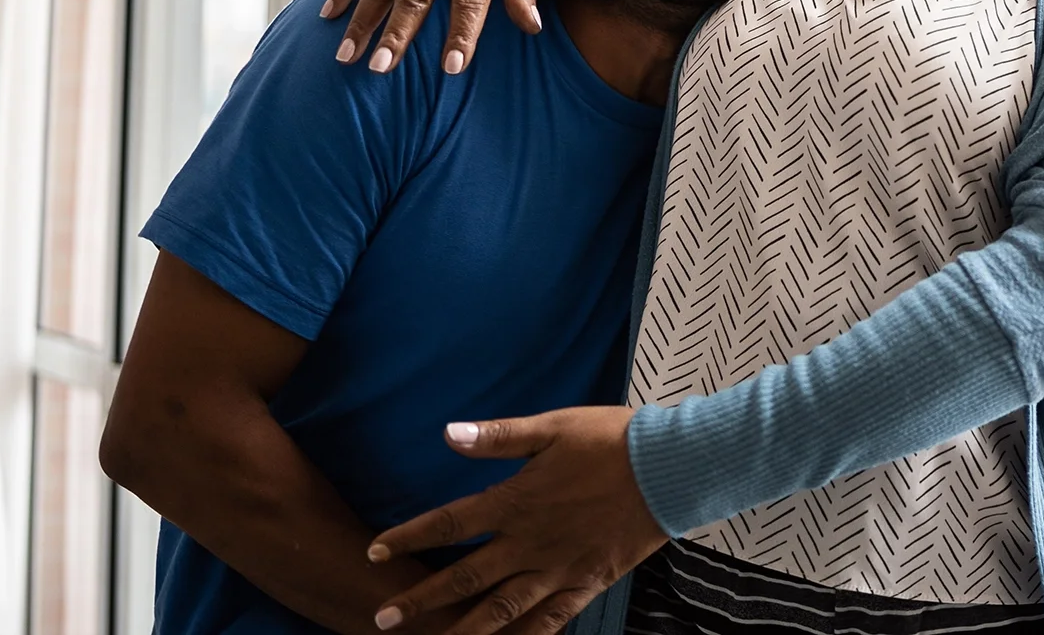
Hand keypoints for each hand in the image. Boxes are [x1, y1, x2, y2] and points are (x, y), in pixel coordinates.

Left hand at [367, 408, 664, 634]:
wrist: (669, 468)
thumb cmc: (611, 440)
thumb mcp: (553, 428)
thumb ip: (500, 437)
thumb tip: (447, 434)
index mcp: (516, 502)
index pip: (448, 524)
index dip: (408, 538)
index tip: (375, 552)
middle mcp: (529, 543)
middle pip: (463, 578)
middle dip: (420, 600)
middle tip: (382, 618)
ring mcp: (557, 568)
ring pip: (500, 609)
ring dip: (463, 629)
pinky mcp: (586, 583)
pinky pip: (550, 619)